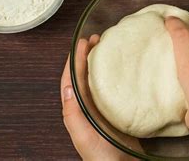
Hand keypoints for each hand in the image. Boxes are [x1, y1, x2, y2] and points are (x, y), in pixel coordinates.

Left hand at [60, 35, 136, 160]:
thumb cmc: (102, 156)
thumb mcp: (84, 135)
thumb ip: (73, 113)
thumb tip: (66, 87)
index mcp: (76, 110)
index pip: (71, 79)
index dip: (74, 59)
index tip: (82, 43)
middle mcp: (86, 107)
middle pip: (83, 75)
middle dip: (86, 55)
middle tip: (96, 39)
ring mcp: (100, 108)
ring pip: (96, 79)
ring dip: (98, 62)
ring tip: (106, 47)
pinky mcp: (115, 111)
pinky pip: (111, 88)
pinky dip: (113, 74)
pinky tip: (122, 69)